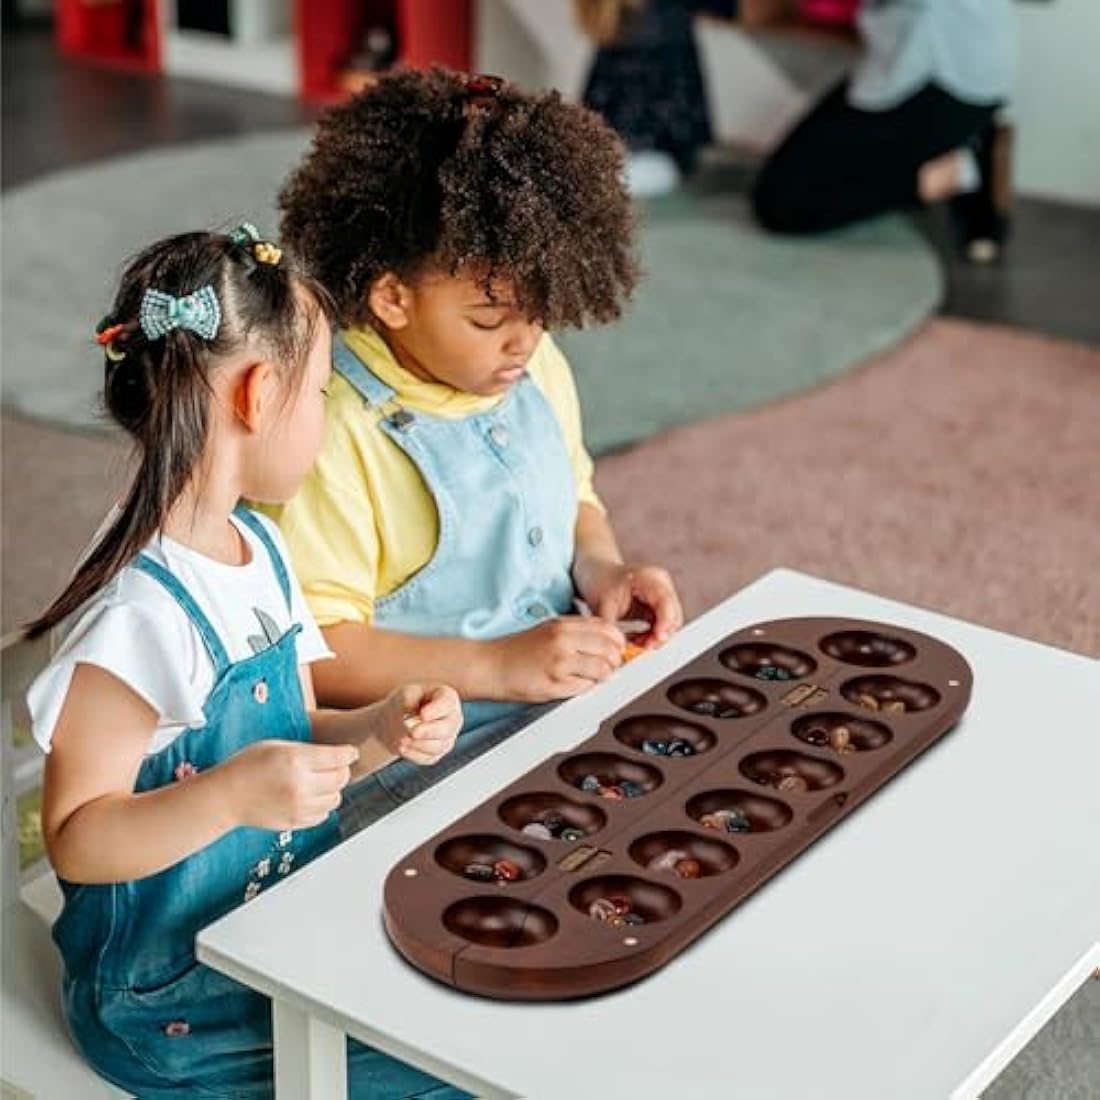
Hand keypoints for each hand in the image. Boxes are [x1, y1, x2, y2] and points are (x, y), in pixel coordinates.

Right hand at [223, 740, 358, 830]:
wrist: (226, 796)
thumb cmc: (247, 766)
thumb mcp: (277, 745)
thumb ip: (308, 750)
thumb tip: (337, 754)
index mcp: (296, 760)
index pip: (338, 757)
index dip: (349, 753)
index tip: (351, 753)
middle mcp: (300, 785)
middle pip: (341, 778)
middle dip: (342, 770)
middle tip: (333, 766)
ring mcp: (299, 807)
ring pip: (336, 798)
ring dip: (332, 789)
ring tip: (318, 782)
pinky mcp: (295, 822)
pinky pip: (323, 815)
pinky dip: (321, 805)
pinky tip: (309, 796)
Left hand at [380, 683, 461, 765]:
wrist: (397, 720)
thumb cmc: (406, 701)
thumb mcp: (405, 693)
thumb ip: (409, 698)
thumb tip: (411, 708)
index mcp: (448, 698)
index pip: (447, 703)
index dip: (437, 710)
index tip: (423, 715)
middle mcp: (453, 718)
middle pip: (447, 728)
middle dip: (429, 731)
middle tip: (413, 732)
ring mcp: (447, 737)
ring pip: (439, 746)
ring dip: (419, 744)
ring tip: (401, 740)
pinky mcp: (437, 753)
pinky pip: (429, 758)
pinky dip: (414, 754)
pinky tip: (402, 748)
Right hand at [490, 617, 625, 701]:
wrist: (489, 665)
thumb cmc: (516, 651)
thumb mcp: (547, 631)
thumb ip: (575, 634)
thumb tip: (605, 643)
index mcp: (563, 625)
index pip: (607, 629)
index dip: (618, 642)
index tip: (617, 650)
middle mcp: (563, 640)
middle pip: (610, 650)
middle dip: (614, 662)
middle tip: (607, 668)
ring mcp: (559, 662)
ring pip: (602, 670)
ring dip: (602, 677)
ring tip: (591, 679)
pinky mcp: (553, 683)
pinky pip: (584, 688)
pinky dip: (585, 688)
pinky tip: (573, 686)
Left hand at [577, 560, 682, 648]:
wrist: (598, 574)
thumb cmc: (600, 582)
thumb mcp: (603, 604)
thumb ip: (613, 626)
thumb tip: (618, 646)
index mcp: (649, 577)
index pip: (665, 602)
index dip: (665, 623)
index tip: (658, 639)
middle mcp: (661, 584)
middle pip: (673, 614)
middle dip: (660, 634)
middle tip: (645, 646)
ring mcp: (662, 593)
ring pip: (670, 622)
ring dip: (656, 636)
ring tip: (638, 643)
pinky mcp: (659, 604)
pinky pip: (662, 623)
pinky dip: (652, 634)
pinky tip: (639, 639)